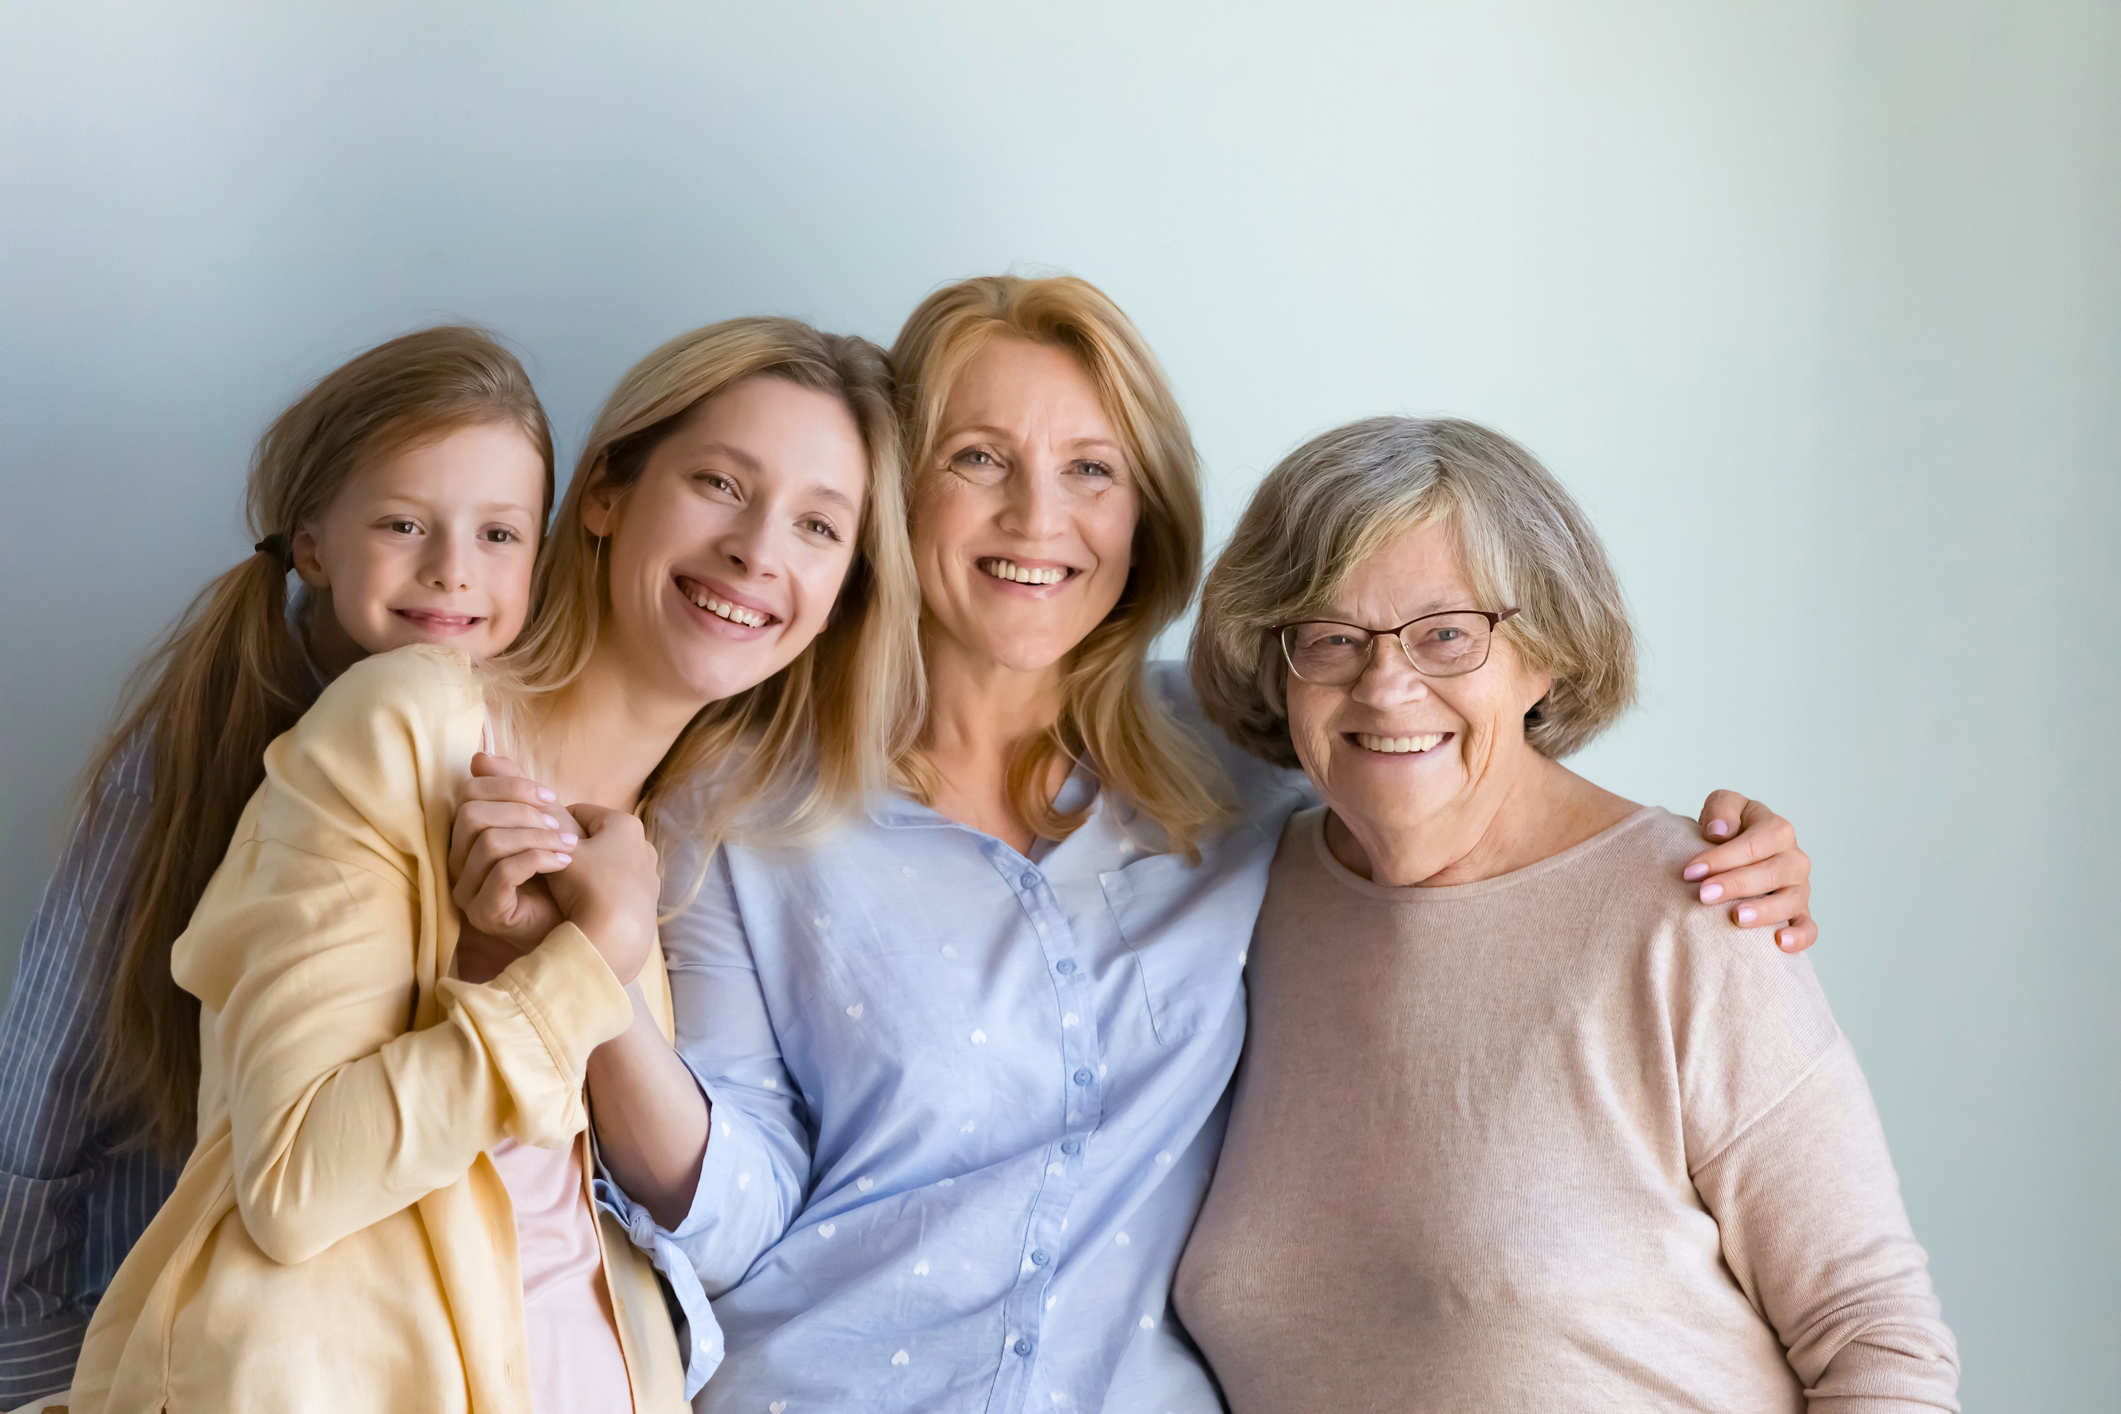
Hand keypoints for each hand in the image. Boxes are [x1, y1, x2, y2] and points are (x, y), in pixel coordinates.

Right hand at [450, 752, 578, 952]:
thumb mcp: (545, 824)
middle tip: (560, 824)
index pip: (469, 795)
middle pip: (472, 815)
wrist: (584, 927)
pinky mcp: (486, 912)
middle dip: (522, 812)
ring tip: (570, 846)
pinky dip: (538, 859)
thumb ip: (516, 791)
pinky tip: (565, 862)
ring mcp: (470, 891)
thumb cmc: (567, 875)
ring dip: (535, 836)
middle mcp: (461, 864)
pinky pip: (503, 872)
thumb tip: (480, 755)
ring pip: (488, 842)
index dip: (510, 787)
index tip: (551, 798)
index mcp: (470, 839)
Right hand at [543, 804, 660, 986]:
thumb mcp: (558, 850)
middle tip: (551, 866)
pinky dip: (602, 889)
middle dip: (572, 848)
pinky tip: (588, 903)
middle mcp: (643, 842)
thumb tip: (541, 807)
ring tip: (568, 888)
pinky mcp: (649, 897)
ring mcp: (649, 871)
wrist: (617, 935)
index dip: (554, 826)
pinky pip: (618, 884)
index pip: (579, 812)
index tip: (539, 842)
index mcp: (625, 822)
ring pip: (607, 861)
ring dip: (588, 869)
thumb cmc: (587, 886)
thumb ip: (549, 827)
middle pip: (596, 837)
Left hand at [1683, 791, 1814, 952]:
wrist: (1736, 854)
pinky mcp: (1799, 913)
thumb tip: (1720, 831)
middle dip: (1737, 884)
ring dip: (1765, 911)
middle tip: (1704, 895)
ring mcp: (1799, 888)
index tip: (1691, 871)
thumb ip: (1722, 808)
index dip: (1724, 857)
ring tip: (1736, 918)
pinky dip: (1800, 936)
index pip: (1756, 843)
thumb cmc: (1728, 829)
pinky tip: (1780, 944)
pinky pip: (1808, 928)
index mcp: (1777, 830)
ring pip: (1792, 901)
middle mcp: (1793, 859)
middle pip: (1772, 872)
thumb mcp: (1723, 807)